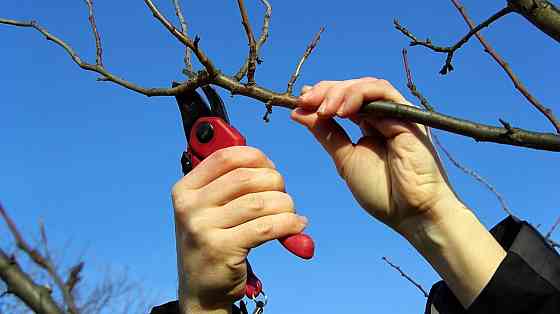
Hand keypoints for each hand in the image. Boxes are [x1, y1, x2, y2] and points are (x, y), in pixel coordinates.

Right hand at [171, 146, 306, 312]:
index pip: (225, 157)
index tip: (270, 168)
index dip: (255, 157)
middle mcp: (189, 206)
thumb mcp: (208, 210)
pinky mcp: (221, 249)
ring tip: (291, 213)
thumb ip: (228, 185)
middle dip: (274, 182)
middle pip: (245, 178)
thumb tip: (268, 165)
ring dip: (285, 205)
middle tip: (283, 195)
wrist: (201, 290)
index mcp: (185, 189)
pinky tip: (297, 226)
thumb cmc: (213, 242)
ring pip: (259, 203)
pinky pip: (266, 227)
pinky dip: (288, 224)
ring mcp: (202, 228)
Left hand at [292, 77, 458, 234]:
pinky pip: (382, 92)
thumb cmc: (381, 191)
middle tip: (305, 101)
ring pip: (365, 86)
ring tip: (323, 109)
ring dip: (339, 92)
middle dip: (325, 91)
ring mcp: (395, 114)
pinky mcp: (407, 115)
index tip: (298, 104)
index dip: (320, 97)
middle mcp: (382, 116)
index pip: (342, 100)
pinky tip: (342, 110)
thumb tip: (298, 112)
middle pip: (351, 88)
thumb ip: (326, 133)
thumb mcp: (344, 158)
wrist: (411, 212)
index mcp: (368, 125)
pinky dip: (359, 95)